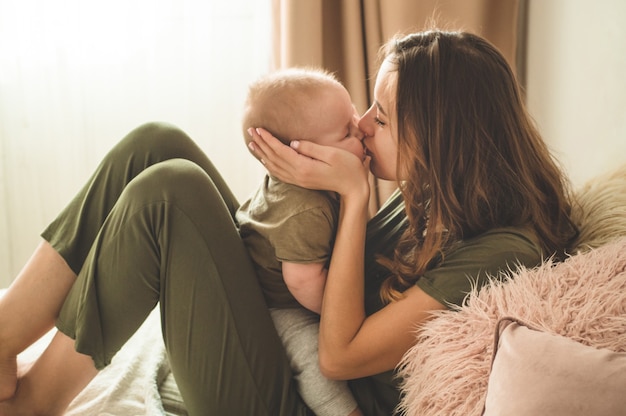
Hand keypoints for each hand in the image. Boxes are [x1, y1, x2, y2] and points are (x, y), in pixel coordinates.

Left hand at [248, 128, 370, 198]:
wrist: (354, 189)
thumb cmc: (348, 168)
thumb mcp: (332, 154)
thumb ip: (311, 148)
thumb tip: (293, 143)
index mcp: (304, 167)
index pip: (280, 151)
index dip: (268, 139)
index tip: (258, 128)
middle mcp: (298, 175)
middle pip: (274, 158)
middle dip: (261, 143)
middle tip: (250, 130)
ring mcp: (299, 180)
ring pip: (274, 167)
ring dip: (262, 154)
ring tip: (252, 143)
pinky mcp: (302, 182)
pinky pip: (280, 174)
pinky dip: (270, 165)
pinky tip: (265, 160)